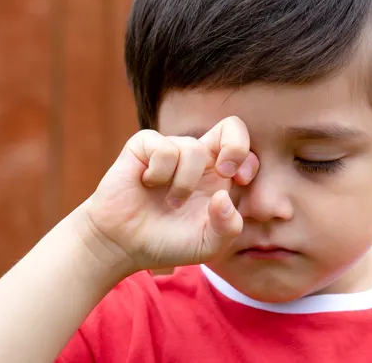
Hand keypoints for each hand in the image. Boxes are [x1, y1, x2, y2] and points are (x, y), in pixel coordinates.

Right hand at [78, 116, 258, 273]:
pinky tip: (147, 185)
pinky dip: (159, 174)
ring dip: (183, 184)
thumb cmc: (167, 242)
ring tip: (170, 204)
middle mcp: (197, 158)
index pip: (243, 147)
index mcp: (217, 175)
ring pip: (193, 148)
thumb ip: (228, 227)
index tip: (239, 181)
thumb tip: (224, 196)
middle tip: (223, 173)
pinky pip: (163, 148)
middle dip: (235, 148)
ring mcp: (170, 149)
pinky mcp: (143, 147)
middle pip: (231, 127)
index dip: (247, 158)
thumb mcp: (208, 245)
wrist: (124, 245)